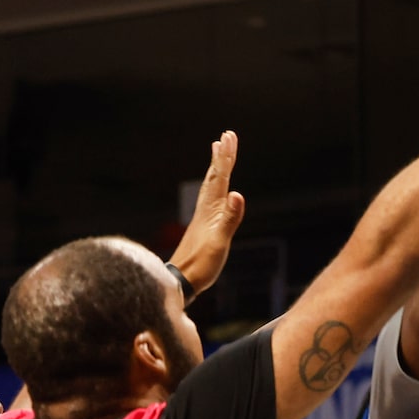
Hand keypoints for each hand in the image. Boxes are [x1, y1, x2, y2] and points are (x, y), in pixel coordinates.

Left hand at [169, 131, 245, 297]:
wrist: (180, 282)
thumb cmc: (200, 265)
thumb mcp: (219, 242)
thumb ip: (229, 219)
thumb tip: (238, 194)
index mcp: (211, 210)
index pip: (220, 178)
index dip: (226, 157)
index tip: (229, 136)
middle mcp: (205, 210)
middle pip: (214, 177)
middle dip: (222, 157)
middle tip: (225, 137)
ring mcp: (203, 218)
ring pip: (210, 187)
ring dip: (216, 169)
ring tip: (217, 154)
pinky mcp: (202, 228)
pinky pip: (209, 200)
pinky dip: (213, 188)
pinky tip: (213, 192)